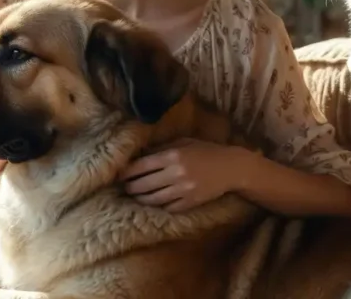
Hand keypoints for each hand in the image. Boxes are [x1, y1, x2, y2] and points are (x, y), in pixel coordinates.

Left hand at [119, 138, 252, 211]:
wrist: (231, 168)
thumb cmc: (206, 151)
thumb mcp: (183, 142)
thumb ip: (161, 148)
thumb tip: (139, 155)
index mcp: (172, 155)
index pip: (141, 166)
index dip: (127, 172)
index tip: (119, 175)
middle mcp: (176, 173)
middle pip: (143, 185)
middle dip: (130, 187)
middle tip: (124, 187)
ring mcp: (183, 190)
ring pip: (153, 199)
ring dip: (140, 199)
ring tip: (135, 196)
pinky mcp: (190, 203)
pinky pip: (167, 208)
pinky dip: (158, 206)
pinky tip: (152, 203)